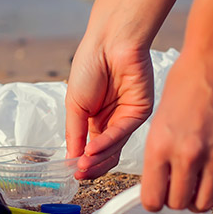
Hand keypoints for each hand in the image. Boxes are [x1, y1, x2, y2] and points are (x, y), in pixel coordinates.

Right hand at [65, 42, 153, 179]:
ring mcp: (128, 118)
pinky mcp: (140, 111)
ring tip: (82, 163)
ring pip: (115, 149)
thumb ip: (74, 134)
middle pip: (106, 155)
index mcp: (96, 120)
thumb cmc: (89, 65)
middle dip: (91, 166)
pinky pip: (123, 133)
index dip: (82, 163)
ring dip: (97, 158)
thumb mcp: (74, 105)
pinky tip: (92, 147)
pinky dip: (107, 143)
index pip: (92, 151)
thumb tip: (72, 160)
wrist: (108, 41)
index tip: (71, 171)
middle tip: (78, 172)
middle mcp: (113, 122)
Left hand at [140, 50, 212, 212]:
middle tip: (177, 190)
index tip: (157, 195)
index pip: (152, 198)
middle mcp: (187, 154)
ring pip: (204, 202)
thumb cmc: (184, 84)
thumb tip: (162, 182)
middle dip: (175, 202)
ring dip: (197, 201)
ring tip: (195, 188)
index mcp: (159, 146)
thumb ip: (161, 152)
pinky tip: (212, 178)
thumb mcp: (159, 120)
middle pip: (178, 203)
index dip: (154, 201)